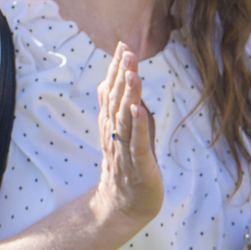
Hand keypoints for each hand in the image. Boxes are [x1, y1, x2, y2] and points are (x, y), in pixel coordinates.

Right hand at [93, 45, 162, 230]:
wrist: (125, 205)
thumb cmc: (128, 166)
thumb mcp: (124, 131)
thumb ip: (122, 106)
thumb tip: (121, 78)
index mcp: (111, 124)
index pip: (111, 92)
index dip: (116, 69)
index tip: (122, 45)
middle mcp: (114, 134)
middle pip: (116, 100)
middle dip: (122, 75)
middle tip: (127, 51)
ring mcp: (124, 150)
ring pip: (125, 118)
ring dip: (129, 94)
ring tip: (133, 73)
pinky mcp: (139, 166)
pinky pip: (137, 144)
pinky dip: (138, 126)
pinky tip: (139, 109)